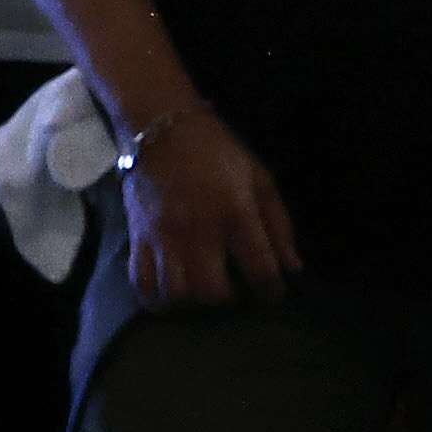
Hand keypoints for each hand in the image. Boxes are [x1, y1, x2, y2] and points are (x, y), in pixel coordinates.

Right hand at [114, 97, 298, 311]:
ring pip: (175, 293)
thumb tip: (292, 268)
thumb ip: (278, 224)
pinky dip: (155, 298)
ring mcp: (164, 236)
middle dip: (227, 300)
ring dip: (192, 303)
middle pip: (212, 291)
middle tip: (232, 290)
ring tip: (200, 294)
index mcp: (235, 213)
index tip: (273, 293)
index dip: (272, 290)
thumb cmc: (218, 151)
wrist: (161, 127)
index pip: (260, 268)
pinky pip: (141, 282)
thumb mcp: (259, 177)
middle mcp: (198, 230)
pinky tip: (168, 296)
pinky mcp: (138, 237)